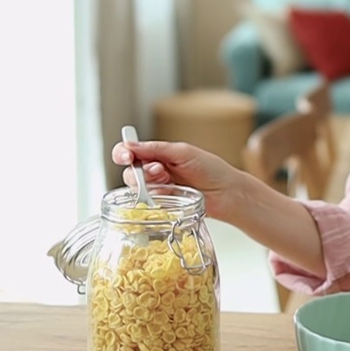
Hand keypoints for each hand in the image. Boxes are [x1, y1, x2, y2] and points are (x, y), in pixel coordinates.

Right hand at [111, 140, 245, 220]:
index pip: (130, 150)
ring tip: (168, 181)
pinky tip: (169, 195)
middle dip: (141, 172)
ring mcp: (158, 189)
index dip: (123, 153)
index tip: (126, 156)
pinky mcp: (162, 205)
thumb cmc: (211, 169)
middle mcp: (154, 171)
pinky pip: (147, 204)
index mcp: (158, 153)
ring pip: (137, 189)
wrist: (227, 193)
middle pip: (130, 172)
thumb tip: (130, 144)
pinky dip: (154, 199)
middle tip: (159, 171)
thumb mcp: (183, 153)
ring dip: (150, 184)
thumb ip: (156, 149)